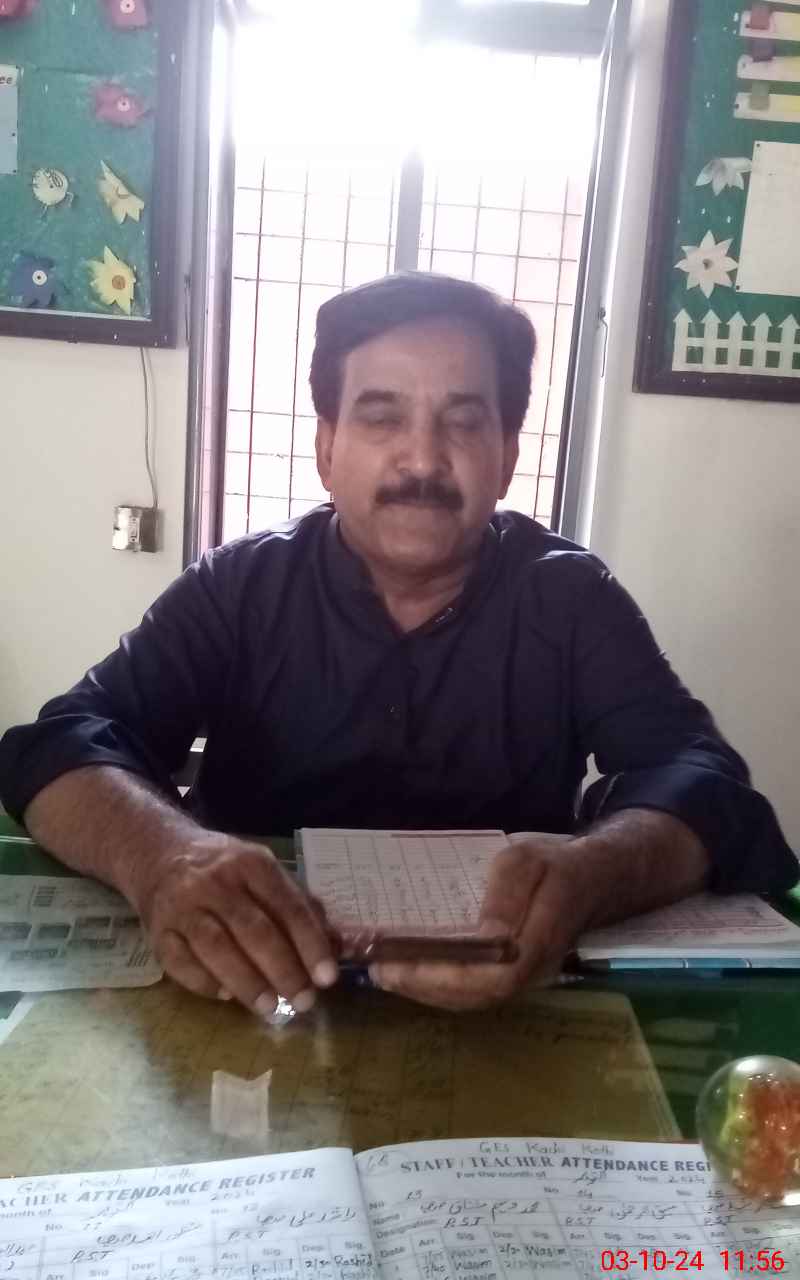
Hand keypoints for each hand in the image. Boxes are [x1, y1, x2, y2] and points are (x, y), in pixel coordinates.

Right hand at [128, 831, 338, 1017]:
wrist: (160, 854)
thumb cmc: (225, 870)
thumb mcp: (263, 871)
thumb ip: (298, 905)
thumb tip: (336, 946)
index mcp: (251, 864)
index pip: (287, 906)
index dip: (310, 944)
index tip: (327, 978)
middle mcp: (215, 882)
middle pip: (253, 930)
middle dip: (283, 970)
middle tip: (304, 1001)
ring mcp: (182, 906)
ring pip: (216, 948)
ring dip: (247, 982)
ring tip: (270, 1007)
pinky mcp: (157, 931)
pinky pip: (180, 964)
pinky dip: (205, 984)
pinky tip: (227, 996)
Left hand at [369, 835, 596, 1011]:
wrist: (592, 879)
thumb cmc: (554, 865)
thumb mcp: (526, 862)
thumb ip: (506, 895)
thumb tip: (483, 934)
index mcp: (537, 941)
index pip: (490, 977)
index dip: (443, 978)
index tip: (401, 965)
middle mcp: (532, 971)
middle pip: (476, 996)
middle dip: (424, 988)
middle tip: (380, 972)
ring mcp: (524, 978)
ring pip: (474, 999)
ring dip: (428, 992)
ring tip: (387, 974)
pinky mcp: (514, 976)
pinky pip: (476, 992)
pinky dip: (441, 988)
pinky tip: (415, 974)